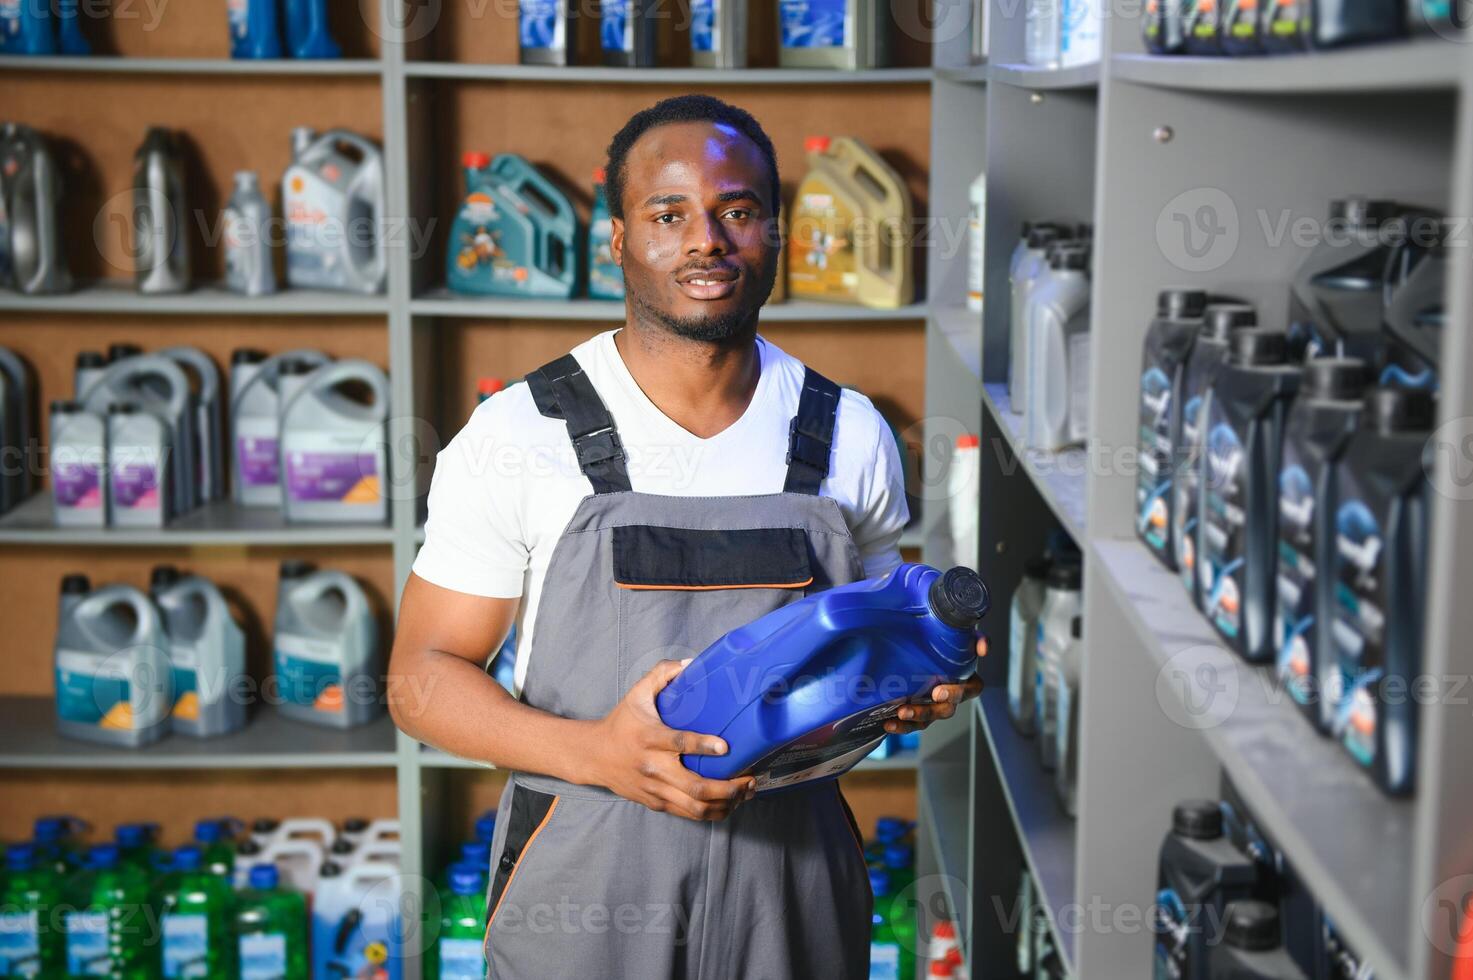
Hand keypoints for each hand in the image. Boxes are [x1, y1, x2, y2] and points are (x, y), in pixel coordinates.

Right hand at [587, 658, 756, 821]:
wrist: (593, 756)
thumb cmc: (621, 722)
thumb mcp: (637, 693)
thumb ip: (662, 674)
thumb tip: (692, 663)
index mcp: (648, 738)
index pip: (678, 743)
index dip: (702, 745)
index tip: (725, 746)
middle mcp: (652, 767)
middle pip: (693, 786)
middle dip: (726, 787)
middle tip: (749, 778)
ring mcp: (654, 788)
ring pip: (694, 807)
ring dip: (725, 803)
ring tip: (745, 793)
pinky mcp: (656, 802)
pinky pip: (687, 814)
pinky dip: (712, 813)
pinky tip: (729, 804)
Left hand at [883, 636, 986, 734]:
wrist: (922, 644)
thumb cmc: (945, 642)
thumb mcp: (959, 636)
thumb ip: (974, 638)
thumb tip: (983, 648)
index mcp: (966, 679)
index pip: (971, 690)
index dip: (956, 693)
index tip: (937, 692)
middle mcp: (951, 696)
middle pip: (945, 710)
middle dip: (927, 711)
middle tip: (908, 708)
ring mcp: (934, 705)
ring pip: (927, 719)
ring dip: (913, 720)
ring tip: (898, 716)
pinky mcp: (918, 710)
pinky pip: (911, 723)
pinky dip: (901, 726)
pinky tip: (888, 724)